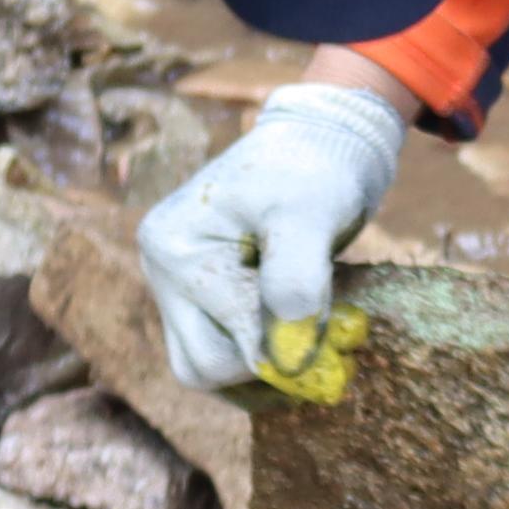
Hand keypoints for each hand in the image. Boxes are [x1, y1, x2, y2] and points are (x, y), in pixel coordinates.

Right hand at [137, 80, 405, 397]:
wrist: (321, 142)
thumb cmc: (314, 168)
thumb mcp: (310, 211)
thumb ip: (295, 276)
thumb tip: (285, 354)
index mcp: (173, 247)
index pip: (224, 340)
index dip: (288, 345)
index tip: (346, 332)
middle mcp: (162, 270)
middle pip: (205, 365)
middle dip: (272, 358)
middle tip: (330, 329)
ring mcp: (177, 286)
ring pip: (207, 367)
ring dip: (264, 362)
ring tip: (315, 326)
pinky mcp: (201, 296)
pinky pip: (221, 352)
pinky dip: (262, 353)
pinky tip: (302, 328)